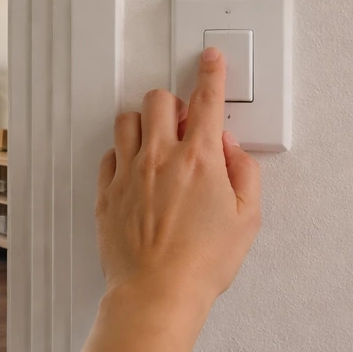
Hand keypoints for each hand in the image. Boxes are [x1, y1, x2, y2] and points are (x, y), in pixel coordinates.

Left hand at [96, 46, 261, 310]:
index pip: (207, 100)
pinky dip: (122, 154)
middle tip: (182, 122)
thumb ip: (243, 173)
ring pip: (127, 120)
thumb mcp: (246, 218)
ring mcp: (128, 172)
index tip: (210, 59)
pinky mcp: (105, 191)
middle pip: (157, 99)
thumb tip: (230, 148)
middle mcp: (159, 157)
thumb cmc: (202, 262)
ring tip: (156, 143)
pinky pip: (108, 154)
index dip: (211, 72)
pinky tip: (135, 170)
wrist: (157, 292)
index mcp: (199, 159)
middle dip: (172, 102)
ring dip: (143, 123)